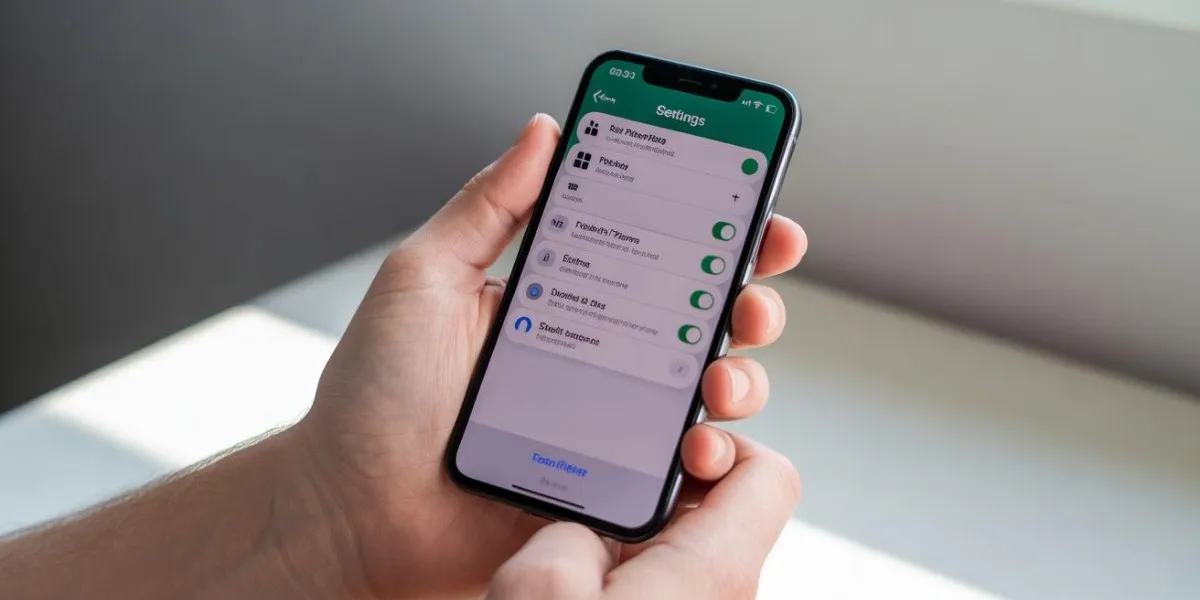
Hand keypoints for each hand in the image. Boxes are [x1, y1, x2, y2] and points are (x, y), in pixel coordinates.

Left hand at [295, 114, 807, 597]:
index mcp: (562, 297)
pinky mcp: (611, 484)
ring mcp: (610, 422)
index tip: (747, 206)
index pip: (652, 251)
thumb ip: (487, 206)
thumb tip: (542, 132)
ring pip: (708, 394)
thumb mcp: (423, 279)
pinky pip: (682, 470)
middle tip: (748, 297)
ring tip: (719, 382)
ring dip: (740, 378)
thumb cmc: (375, 397)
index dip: (710, 226)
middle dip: (747, 299)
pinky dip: (711, 457)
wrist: (356, 510)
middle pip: (701, 320)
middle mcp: (598, 355)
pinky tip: (698, 445)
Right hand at [486, 434, 800, 599]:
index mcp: (712, 578)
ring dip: (633, 541)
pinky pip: (659, 594)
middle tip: (602, 496)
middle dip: (663, 493)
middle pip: (722, 514)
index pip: (769, 476)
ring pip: (683, 559)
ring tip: (574, 546)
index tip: (666, 451)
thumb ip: (573, 531)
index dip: (723, 445)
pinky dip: (624, 579)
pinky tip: (571, 588)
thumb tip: (588, 539)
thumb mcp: (538, 590)